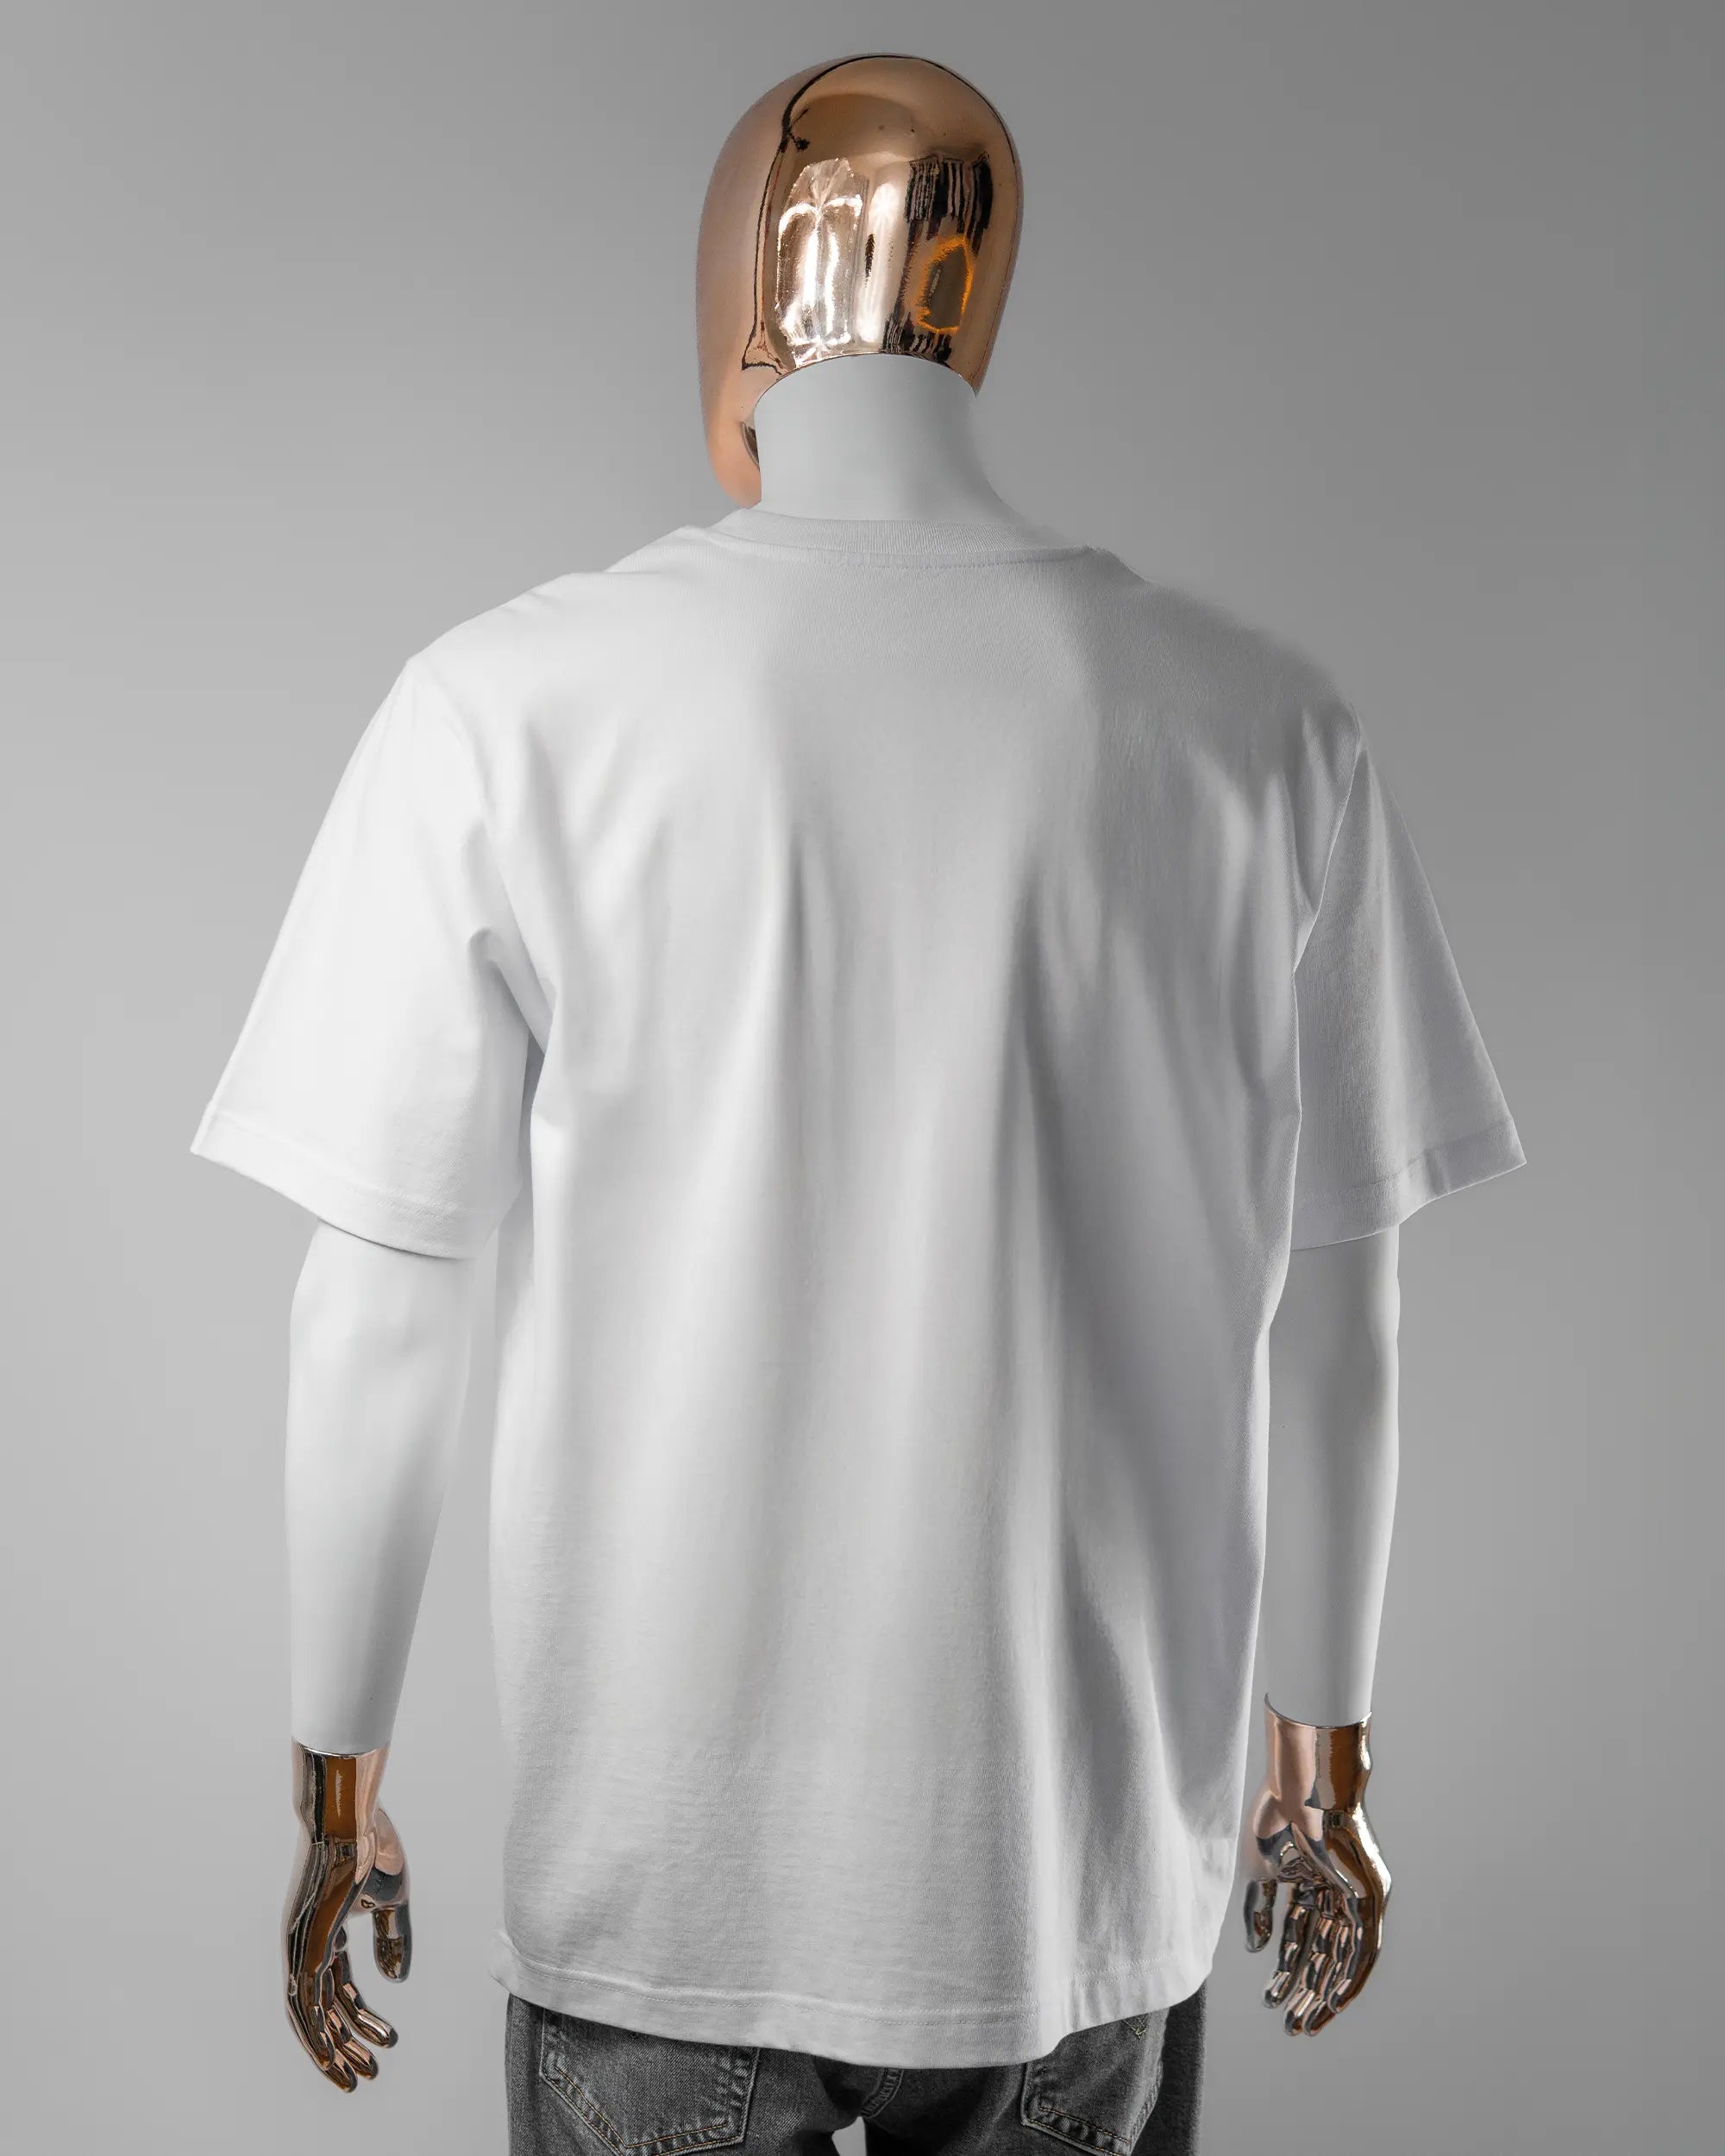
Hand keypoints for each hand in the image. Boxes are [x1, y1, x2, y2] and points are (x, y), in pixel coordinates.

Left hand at [282, 1740, 412, 2088]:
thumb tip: (395, 1981)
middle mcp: (307, 1944)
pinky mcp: (303, 1946)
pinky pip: (303, 2003)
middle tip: (370, 2074)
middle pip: (324, 2009)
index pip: (341, 1988)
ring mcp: (301, 1947)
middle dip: (346, 2045)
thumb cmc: (373, 1845)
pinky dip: (315, 2035)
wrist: (353, 1816)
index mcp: (328, 1930)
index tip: (388, 2041)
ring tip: (359, 2078)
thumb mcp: (394, 1899)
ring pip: (309, 2016)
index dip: (363, 2018)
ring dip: (331, 2050)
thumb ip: (394, 1938)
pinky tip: (334, 2057)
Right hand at [1239, 1693, 1390, 2033]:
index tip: (1270, 2002)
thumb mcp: (1259, 1870)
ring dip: (1323, 1992)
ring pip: (1340, 1956)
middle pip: (1320, 1953)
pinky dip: (1350, 1977)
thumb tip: (1256, 1951)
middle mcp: (1334, 1894)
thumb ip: (1256, 1909)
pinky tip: (1333, 2003)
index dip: (1285, 1971)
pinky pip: (1364, 1949)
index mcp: (1308, 1882)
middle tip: (1290, 2028)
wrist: (1303, 1789)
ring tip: (1305, 2025)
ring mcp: (1353, 1896)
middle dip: (1303, 1991)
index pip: (1298, 1938)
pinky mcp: (1369, 1899)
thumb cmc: (1279, 1816)